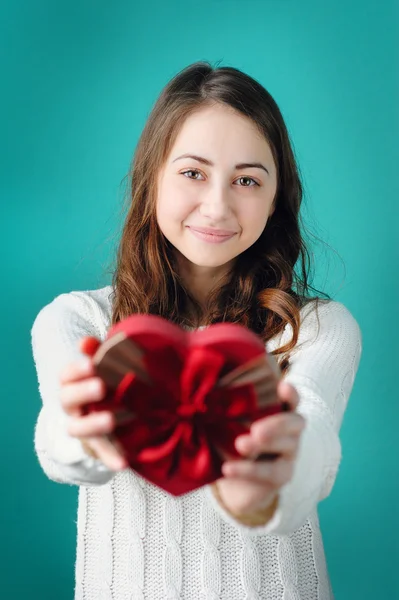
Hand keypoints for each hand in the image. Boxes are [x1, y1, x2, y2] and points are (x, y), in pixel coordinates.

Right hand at [59, 336, 133, 471]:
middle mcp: (72, 407)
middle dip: (83, 392)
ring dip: (93, 424)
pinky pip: (102, 453)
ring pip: (78, 428)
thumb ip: (97, 352)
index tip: (92, 363)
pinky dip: (111, 458)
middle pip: (67, 399)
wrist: (109, 411)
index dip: (76, 369)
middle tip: (101, 386)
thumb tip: (86, 341)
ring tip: (110, 420)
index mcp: (71, 384)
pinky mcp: (97, 445)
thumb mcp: (104, 366)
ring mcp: (82, 427)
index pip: (66, 375)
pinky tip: (124, 462)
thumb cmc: (107, 380)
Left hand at [213, 381, 305, 519]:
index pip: (291, 399)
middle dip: (277, 425)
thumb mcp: (230, 422)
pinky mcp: (283, 474)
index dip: (291, 393)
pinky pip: (271, 472)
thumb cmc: (232, 439)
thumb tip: (206, 395)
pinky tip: (228, 468)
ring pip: (287, 446)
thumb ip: (227, 409)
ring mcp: (290, 452)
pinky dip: (248, 470)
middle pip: (294, 422)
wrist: (236, 482)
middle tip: (256, 430)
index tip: (282, 386)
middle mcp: (290, 430)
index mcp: (278, 410)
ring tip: (240, 445)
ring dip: (262, 446)